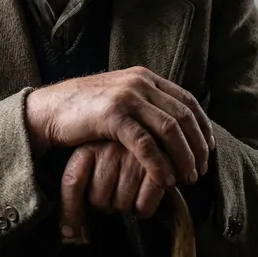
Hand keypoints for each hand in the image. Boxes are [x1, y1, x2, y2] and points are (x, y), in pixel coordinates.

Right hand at [25, 67, 214, 188]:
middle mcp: (139, 82)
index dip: (203, 127)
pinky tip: (164, 180)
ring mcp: (126, 97)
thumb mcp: (120, 97)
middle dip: (197, 147)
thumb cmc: (84, 110)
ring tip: (187, 178)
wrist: (49, 109)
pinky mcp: (112, 116)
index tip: (208, 150)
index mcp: (144, 77)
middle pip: (183, 116)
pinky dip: (159, 164)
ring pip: (170, 130)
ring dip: (183, 157)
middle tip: (201, 170)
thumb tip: (173, 125)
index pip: (187, 101)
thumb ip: (144, 103)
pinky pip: (145, 144)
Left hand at [59, 142, 166, 243]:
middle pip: (97, 200)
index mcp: (89, 145)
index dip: (69, 212)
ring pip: (120, 205)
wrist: (162, 140)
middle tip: (117, 191)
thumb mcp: (96, 162)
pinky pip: (142, 208)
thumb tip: (68, 233)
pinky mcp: (157, 169)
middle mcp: (109, 148)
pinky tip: (147, 193)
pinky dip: (145, 208)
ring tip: (133, 189)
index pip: (72, 182)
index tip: (68, 232)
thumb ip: (79, 187)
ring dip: (126, 205)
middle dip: (107, 203)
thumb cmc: (123, 158)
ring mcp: (133, 157)